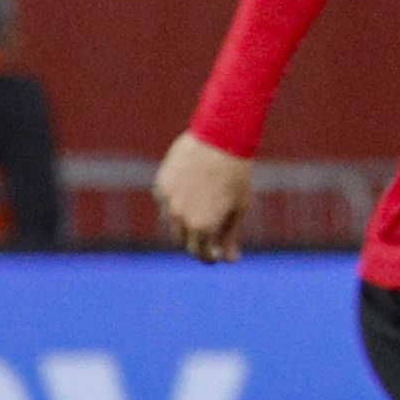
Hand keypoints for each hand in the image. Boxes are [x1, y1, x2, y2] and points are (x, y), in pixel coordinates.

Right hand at [157, 132, 251, 261]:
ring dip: (186, 223)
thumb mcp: (239, 208)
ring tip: (206, 208)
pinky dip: (178, 204)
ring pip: (173, 222)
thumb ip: (231, 236)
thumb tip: (229, 260)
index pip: (200, 252)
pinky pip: (167, 202)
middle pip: (185, 240)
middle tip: (214, 234)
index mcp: (202, 226)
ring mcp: (167, 201)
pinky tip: (194, 191)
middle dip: (198, 241)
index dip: (209, 257)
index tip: (216, 256)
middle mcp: (180, 217)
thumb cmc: (237, 175)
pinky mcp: (160, 185)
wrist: (221, 139)